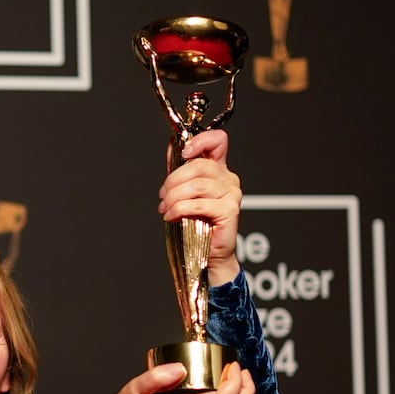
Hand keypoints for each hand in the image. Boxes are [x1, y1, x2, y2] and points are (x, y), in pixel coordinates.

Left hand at [159, 128, 241, 284]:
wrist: (209, 253)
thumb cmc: (196, 222)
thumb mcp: (184, 192)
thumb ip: (180, 169)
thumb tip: (172, 145)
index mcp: (219, 170)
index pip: (218, 141)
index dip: (200, 140)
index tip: (184, 151)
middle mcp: (228, 179)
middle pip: (200, 165)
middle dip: (174, 179)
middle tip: (163, 194)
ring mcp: (232, 194)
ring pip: (197, 185)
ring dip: (174, 197)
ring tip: (165, 208)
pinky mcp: (229, 210)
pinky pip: (199, 204)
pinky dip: (179, 209)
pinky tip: (170, 216)